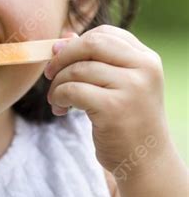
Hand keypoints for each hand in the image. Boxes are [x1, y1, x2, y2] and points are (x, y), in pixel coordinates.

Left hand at [44, 24, 172, 177]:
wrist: (146, 162)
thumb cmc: (127, 120)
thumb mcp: (119, 85)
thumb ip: (96, 60)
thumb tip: (63, 38)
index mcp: (147, 59)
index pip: (105, 34)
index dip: (76, 42)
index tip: (59, 55)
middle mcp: (143, 69)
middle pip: (91, 44)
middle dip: (63, 56)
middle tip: (49, 73)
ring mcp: (131, 88)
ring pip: (78, 69)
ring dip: (58, 83)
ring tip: (57, 99)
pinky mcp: (114, 108)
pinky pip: (72, 90)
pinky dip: (58, 97)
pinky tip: (60, 109)